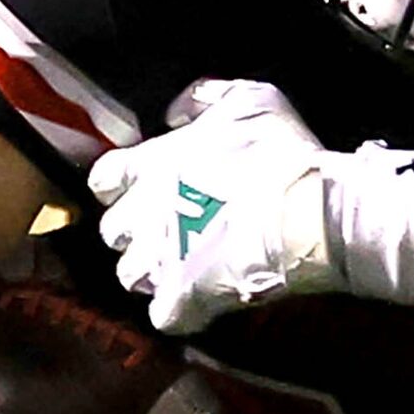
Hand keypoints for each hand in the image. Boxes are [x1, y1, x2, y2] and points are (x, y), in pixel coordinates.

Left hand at [89, 79, 341, 334]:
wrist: (308, 212)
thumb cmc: (280, 153)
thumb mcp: (250, 99)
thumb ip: (204, 97)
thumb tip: (176, 110)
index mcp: (151, 164)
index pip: (105, 178)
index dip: (124, 185)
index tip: (147, 187)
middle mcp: (142, 213)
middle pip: (113, 231)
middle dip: (138, 232)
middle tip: (172, 230)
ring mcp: (158, 260)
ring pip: (129, 275)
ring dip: (154, 273)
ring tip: (188, 270)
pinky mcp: (181, 298)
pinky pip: (164, 316)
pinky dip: (181, 312)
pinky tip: (204, 303)